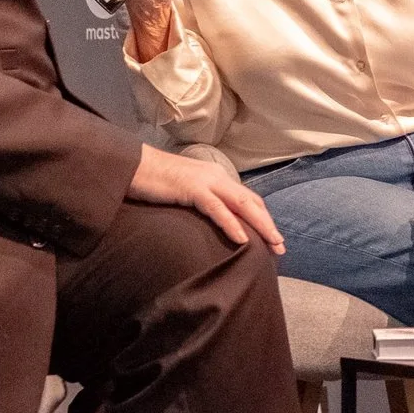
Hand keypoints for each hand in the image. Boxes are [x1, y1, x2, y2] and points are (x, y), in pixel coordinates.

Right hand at [128, 146, 284, 253]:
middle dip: (268, 224)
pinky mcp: (191, 188)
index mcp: (216, 177)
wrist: (132, 166)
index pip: (247, 197)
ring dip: (260, 225)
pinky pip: (217, 208)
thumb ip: (200, 202)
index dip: (262, 216)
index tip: (272, 236)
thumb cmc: (155, 182)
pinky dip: (232, 223)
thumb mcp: (184, 193)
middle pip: (251, 201)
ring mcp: (205, 181)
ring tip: (273, 243)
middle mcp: (216, 176)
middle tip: (281, 246)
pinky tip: (243, 239)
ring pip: (242, 203)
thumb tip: (212, 220)